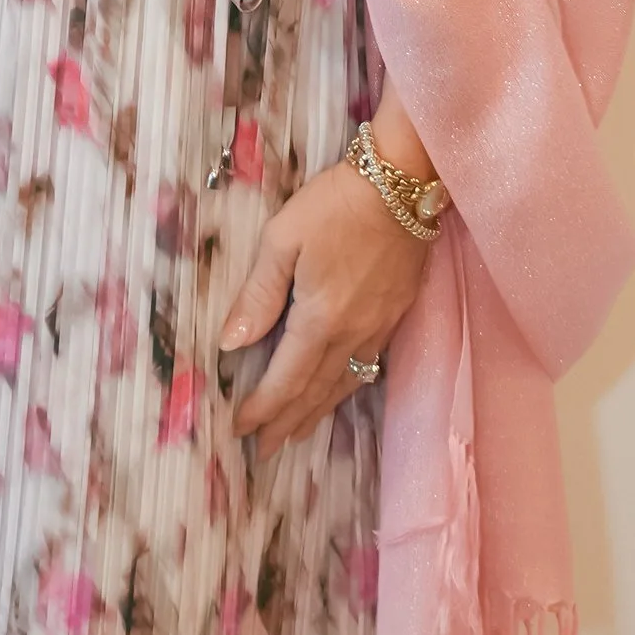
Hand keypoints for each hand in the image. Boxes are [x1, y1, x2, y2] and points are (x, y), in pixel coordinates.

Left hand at [219, 157, 431, 461]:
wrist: (403, 184)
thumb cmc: (336, 204)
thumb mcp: (284, 239)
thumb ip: (258, 294)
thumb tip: (230, 344)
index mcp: (320, 320)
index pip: (285, 381)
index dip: (261, 410)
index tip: (238, 430)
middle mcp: (352, 335)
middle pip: (315, 393)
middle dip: (286, 424)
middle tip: (263, 451)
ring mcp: (379, 328)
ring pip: (344, 384)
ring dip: (316, 413)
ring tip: (295, 433)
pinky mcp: (397, 315)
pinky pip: (366, 368)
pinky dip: (345, 389)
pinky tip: (338, 391)